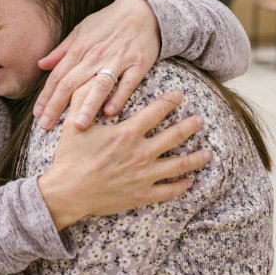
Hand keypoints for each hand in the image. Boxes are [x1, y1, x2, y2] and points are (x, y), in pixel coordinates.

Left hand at [34, 0, 160, 130]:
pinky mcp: (138, 64)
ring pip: (98, 85)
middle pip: (71, 83)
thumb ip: (62, 50)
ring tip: (77, 126)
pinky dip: (119, 97)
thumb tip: (41, 64)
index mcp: (80, 48)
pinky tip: (110, 113)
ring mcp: (117, 60)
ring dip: (87, 106)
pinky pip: (127, 83)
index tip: (37, 114)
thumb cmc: (109, 22)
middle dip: (57, 106)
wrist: (143, 11)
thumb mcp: (82, 30)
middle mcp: (95, 56)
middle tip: (46, 126)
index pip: (58, 76)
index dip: (46, 96)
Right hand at [36, 91, 210, 229]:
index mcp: (127, 133)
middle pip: (175, 136)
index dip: (170, 101)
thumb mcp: (73, 124)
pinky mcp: (142, 195)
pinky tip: (189, 181)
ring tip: (207, 153)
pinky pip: (169, 191)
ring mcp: (144, 175)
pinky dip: (182, 185)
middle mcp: (141, 153)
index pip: (156, 111)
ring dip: (196, 158)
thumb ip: (83, 98)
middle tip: (200, 121)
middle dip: (191, 126)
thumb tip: (90, 79)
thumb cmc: (70, 157)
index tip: (180, 95)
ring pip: (179, 165)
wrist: (68, 192)